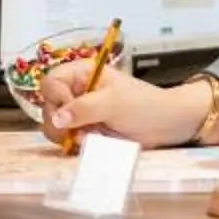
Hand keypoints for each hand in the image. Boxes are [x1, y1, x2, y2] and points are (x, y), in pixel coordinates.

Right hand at [41, 63, 206, 149]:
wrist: (169, 124)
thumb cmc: (146, 106)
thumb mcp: (114, 103)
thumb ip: (83, 108)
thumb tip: (56, 118)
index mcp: (82, 73)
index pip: (51, 83)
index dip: (56, 98)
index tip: (68, 113)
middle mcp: (78, 91)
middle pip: (48, 106)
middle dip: (61, 122)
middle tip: (80, 131)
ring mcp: (81, 113)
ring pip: (56, 126)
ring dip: (69, 136)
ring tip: (91, 137)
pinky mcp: (87, 131)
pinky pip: (69, 140)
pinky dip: (76, 144)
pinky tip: (93, 143)